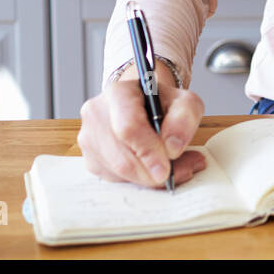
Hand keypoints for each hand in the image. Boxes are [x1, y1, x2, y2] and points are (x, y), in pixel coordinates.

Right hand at [77, 67, 206, 187]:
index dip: (147, 152)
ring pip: (119, 173)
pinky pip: (116, 179)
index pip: (129, 127)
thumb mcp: (184, 102)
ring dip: (148, 177)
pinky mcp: (91, 159)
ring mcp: (89, 138)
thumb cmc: (162, 103)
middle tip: (179, 172)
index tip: (165, 170)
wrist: (144, 104)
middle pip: (122, 158)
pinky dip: (139, 179)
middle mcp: (96, 114)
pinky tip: (151, 167)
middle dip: (152, 171)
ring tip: (173, 167)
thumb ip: (184, 119)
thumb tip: (172, 148)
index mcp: (119, 93)